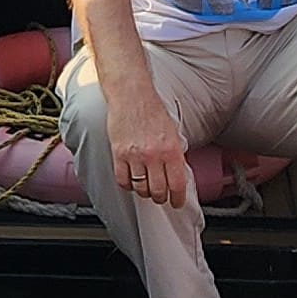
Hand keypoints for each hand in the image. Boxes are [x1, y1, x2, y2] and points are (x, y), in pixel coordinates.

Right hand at [104, 94, 192, 209]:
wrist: (131, 94)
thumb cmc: (152, 109)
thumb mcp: (172, 132)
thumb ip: (175, 154)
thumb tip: (177, 174)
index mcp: (172, 149)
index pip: (177, 184)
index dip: (177, 198)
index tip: (176, 202)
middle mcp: (154, 155)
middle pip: (158, 191)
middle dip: (160, 198)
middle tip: (161, 197)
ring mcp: (135, 156)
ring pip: (140, 188)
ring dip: (144, 193)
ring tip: (146, 188)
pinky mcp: (118, 154)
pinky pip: (123, 180)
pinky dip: (128, 185)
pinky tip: (131, 181)